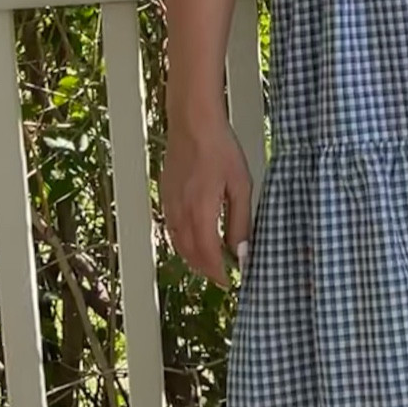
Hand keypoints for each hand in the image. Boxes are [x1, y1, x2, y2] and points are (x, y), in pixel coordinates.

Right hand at [160, 116, 252, 286]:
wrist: (193, 123)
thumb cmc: (220, 149)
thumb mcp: (241, 185)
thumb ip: (240, 221)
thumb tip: (241, 251)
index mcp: (201, 211)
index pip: (207, 255)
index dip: (218, 273)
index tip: (230, 283)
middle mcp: (181, 212)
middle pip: (190, 254)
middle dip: (206, 270)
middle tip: (222, 277)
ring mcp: (170, 204)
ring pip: (178, 243)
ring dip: (193, 258)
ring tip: (210, 264)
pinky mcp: (165, 195)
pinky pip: (171, 228)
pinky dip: (182, 242)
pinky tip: (193, 240)